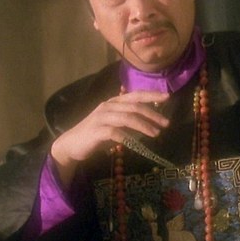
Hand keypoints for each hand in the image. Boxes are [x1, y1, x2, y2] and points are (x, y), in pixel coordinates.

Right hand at [50, 90, 169, 184]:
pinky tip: (136, 143)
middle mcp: (108, 106)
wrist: (72, 145)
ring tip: (156, 133)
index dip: (152, 95)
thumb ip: (130, 121)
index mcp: (114, 102)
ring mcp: (101, 117)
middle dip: (152, 114)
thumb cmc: (96, 135)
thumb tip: (152, 123)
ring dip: (144, 125)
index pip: (135, 95)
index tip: (167, 97)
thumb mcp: (116, 125)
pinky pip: (115, 132)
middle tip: (166, 123)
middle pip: (134, 106)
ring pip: (127, 117)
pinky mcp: (96, 131)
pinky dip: (128, 137)